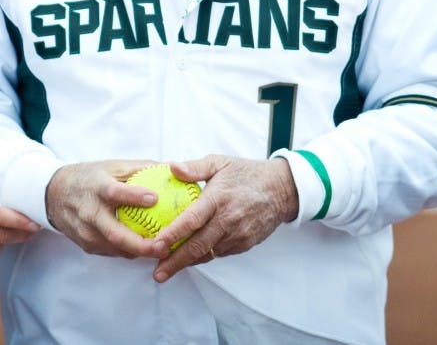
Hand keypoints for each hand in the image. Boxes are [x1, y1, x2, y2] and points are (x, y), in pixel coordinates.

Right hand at [44, 160, 169, 258]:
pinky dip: (130, 252)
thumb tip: (173, 168)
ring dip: (140, 252)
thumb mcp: (111, 167)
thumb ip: (140, 168)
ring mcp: (86, 231)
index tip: (155, 198)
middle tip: (165, 246)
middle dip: (141, 244)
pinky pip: (112, 252)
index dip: (134, 196)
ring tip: (163, 250)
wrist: (55, 194)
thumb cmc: (90, 178)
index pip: (114, 193)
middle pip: (115, 233)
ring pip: (116, 248)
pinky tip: (146, 249)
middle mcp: (89, 211)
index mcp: (96, 188)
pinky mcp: (86, 245)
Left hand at [151, 155, 297, 281]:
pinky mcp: (244, 244)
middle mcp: (228, 220)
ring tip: (166, 269)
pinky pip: (219, 253)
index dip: (172, 235)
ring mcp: (237, 235)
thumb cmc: (246, 173)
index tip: (155, 245)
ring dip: (187, 262)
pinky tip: (188, 258)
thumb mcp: (219, 162)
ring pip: (208, 253)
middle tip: (157, 273)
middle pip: (197, 246)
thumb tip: (171, 167)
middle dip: (175, 262)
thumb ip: (194, 167)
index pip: (191, 220)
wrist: (281, 189)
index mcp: (218, 199)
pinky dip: (203, 256)